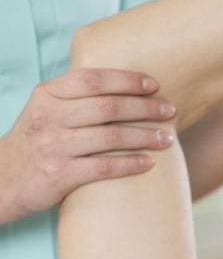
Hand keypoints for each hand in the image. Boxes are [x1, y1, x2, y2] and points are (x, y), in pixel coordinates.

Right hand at [0, 69, 175, 223]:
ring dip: (145, 137)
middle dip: (145, 108)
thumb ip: (74, 96)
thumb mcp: (44, 110)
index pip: (94, 79)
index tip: (154, 84)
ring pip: (111, 137)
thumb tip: (124, 84)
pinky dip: (131, 164)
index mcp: (47, 94)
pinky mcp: (59, 175)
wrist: (1, 180)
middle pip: (108, 107)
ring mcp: (53, 146)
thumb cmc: (34, 142)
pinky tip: (149, 163)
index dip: (128, 80)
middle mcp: (49, 117)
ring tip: (168, 139)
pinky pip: (104, 167)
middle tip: (170, 111)